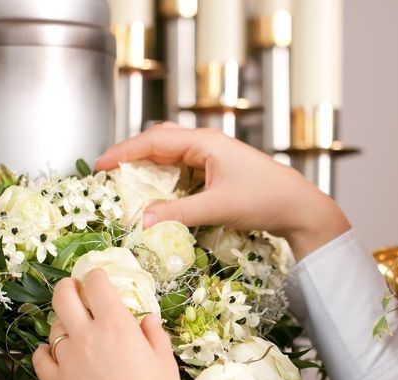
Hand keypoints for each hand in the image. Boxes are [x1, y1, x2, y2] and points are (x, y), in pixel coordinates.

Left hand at [32, 270, 191, 379]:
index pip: (96, 283)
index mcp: (116, 325)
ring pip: (53, 327)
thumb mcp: (165, 361)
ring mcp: (67, 361)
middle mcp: (86, 336)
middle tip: (77, 293)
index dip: (97, 277)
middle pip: (63, 295)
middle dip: (69, 288)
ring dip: (64, 324)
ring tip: (76, 333)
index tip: (100, 281)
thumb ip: (153, 333)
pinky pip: (40, 358)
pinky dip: (46, 352)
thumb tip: (145, 320)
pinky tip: (57, 355)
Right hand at [95, 123, 351, 259]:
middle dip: (131, 155)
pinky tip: (155, 193)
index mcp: (204, 142)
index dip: (123, 152)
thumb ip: (177, 213)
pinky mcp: (216, 169)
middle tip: (107, 173)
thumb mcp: (217, 208)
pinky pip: (181, 168)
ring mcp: (212, 155)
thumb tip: (142, 221)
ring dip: (147, 167)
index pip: (153, 141)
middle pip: (158, 141)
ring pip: (169, 154)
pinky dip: (163, 178)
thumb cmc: (264, 200)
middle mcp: (205, 143)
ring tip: (125, 183)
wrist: (298, 206)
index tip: (99, 165)